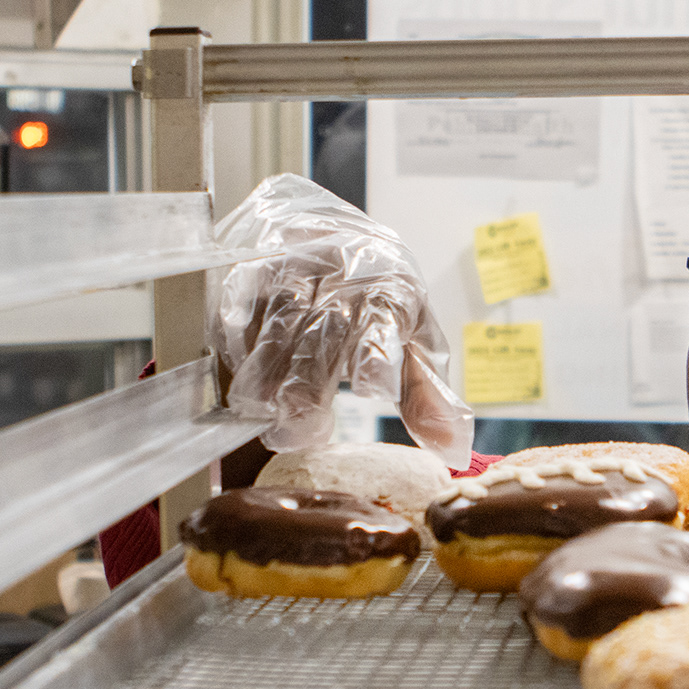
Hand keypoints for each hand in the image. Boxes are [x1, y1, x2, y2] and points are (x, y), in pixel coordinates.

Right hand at [209, 174, 473, 466]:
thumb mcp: (417, 341)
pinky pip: (240, 305)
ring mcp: (296, 271)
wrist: (340, 236)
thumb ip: (428, 396)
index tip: (374, 390)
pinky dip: (236, 342)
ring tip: (258, 410)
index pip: (383, 325)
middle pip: (323, 334)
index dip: (378, 357)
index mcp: (391, 294)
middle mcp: (344, 278)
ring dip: (265, 368)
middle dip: (307, 384)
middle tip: (298, 431)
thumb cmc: (385, 303)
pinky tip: (235, 373)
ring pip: (277, 321)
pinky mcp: (255, 270)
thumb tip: (454, 452)